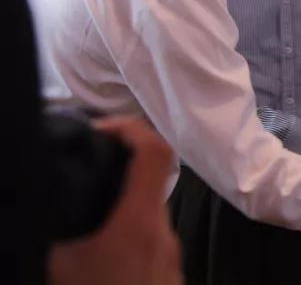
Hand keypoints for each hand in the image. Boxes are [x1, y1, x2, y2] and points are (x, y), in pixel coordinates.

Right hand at [48, 117, 181, 284]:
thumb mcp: (56, 265)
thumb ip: (49, 230)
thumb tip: (32, 210)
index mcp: (138, 223)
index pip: (154, 152)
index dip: (130, 128)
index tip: (101, 128)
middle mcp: (163, 237)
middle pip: (146, 187)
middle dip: (114, 181)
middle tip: (81, 180)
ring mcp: (171, 261)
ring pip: (146, 222)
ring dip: (118, 218)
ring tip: (84, 227)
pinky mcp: (168, 280)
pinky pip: (149, 250)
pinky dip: (125, 245)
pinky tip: (99, 260)